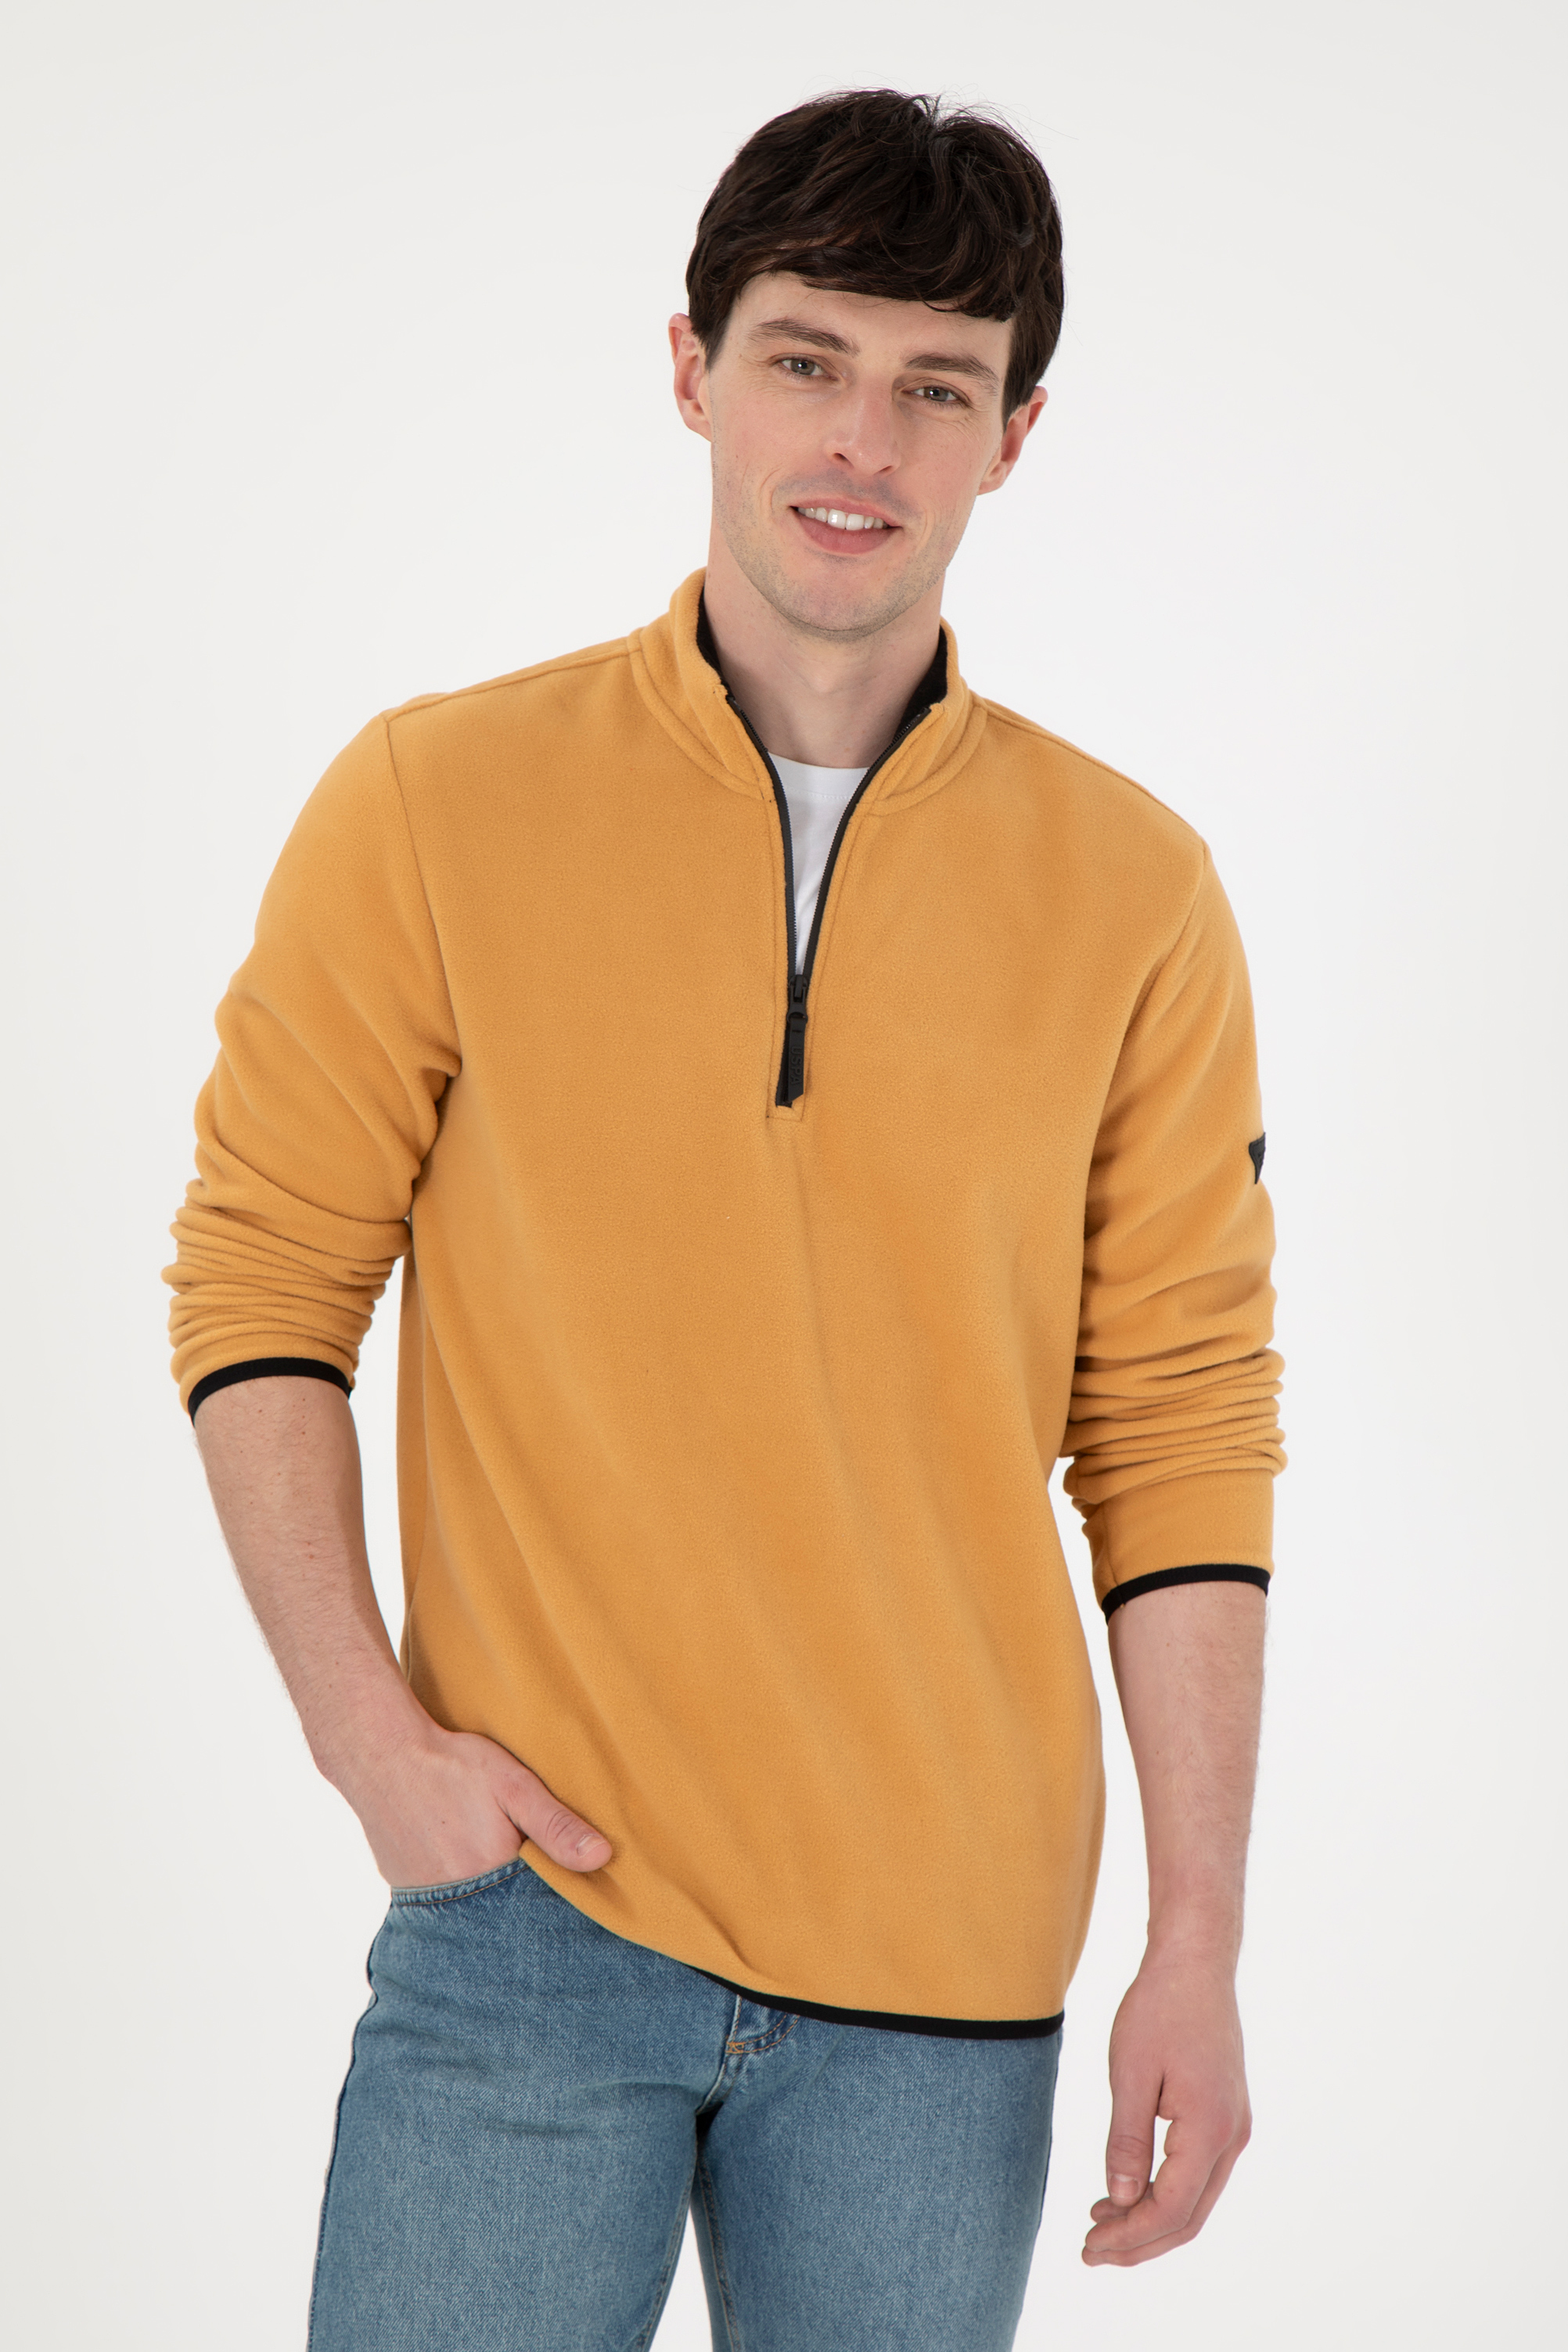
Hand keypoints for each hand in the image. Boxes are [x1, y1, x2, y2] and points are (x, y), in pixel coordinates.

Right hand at [339, 1712, 612, 1888]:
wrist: (379, 1754)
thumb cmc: (451, 1764)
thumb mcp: (513, 1784)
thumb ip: (556, 1824)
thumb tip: (603, 1858)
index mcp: (489, 1877)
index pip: (538, 1906)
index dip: (557, 1897)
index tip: (577, 1893)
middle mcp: (456, 1903)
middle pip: (505, 1915)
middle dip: (523, 1905)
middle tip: (531, 1879)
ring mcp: (426, 1901)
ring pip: (474, 1913)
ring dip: (490, 1902)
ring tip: (494, 1872)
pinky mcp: (405, 1893)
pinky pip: (445, 1906)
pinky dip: (461, 1896)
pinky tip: (463, 1867)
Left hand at [1082, 1949, 1250, 2266]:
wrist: (1195, 1962)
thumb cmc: (1159, 2007)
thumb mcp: (1131, 2072)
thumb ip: (1126, 2140)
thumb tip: (1118, 2201)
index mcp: (1210, 2129)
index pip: (1170, 2210)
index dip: (1129, 2237)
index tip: (1088, 2246)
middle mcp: (1233, 2137)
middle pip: (1188, 2217)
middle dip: (1138, 2242)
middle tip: (1089, 2249)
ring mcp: (1234, 2129)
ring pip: (1195, 2201)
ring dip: (1150, 2221)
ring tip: (1100, 2224)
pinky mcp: (1226, 2118)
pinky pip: (1197, 2175)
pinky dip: (1163, 2193)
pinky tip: (1126, 2191)